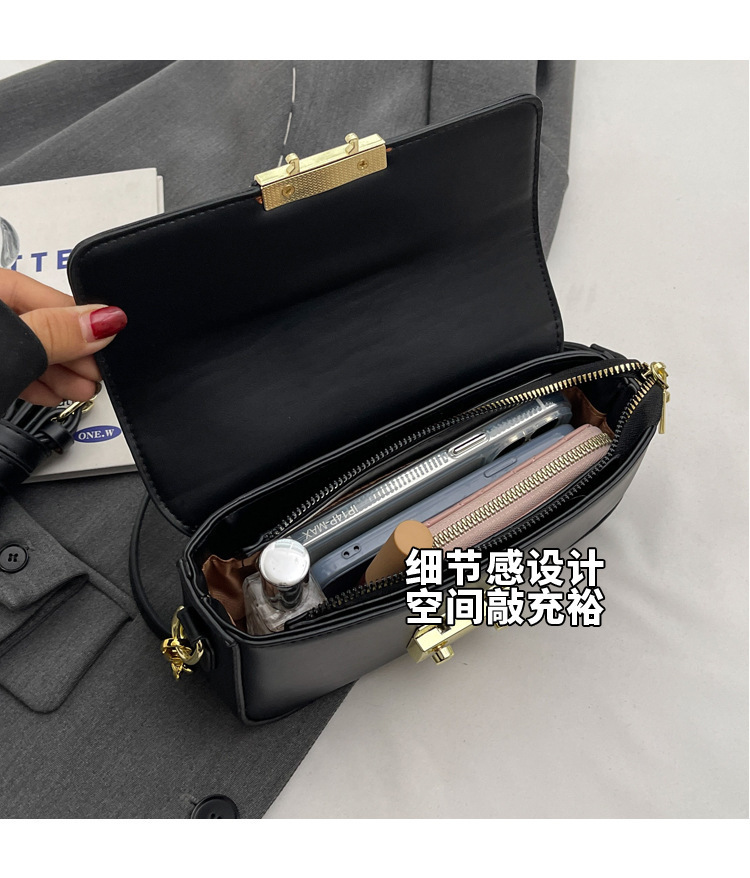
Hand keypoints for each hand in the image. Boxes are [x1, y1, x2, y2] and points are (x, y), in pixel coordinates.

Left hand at [0, 267, 126, 405]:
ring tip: (83, 388)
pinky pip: (10, 369)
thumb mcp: (8, 351)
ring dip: (59, 373)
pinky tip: (54, 394)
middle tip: (98, 372)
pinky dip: (34, 383)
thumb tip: (106, 319)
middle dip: (73, 352)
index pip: (45, 293)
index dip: (82, 319)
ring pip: (27, 350)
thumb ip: (57, 334)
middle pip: (39, 323)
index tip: (109, 340)